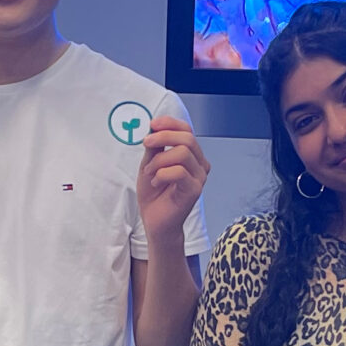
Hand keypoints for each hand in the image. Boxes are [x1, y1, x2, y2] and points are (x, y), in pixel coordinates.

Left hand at [136, 117, 209, 248]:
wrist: (155, 221)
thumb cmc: (154, 194)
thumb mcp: (149, 164)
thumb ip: (154, 147)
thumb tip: (153, 127)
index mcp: (190, 155)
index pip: (187, 130)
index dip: (170, 123)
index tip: (153, 124)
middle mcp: (199, 164)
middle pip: (187, 138)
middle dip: (163, 137)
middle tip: (146, 144)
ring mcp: (199, 177)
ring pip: (183, 153)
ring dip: (159, 160)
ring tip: (149, 172)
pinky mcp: (195, 190)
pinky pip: (179, 172)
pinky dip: (162, 174)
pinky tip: (156, 182)